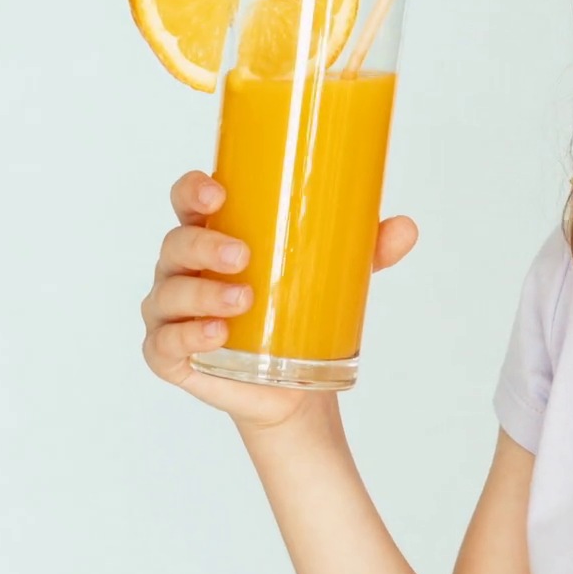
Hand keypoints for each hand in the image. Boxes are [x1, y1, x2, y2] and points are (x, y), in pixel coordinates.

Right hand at [139, 170, 419, 432]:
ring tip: (245, 299)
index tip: (218, 193)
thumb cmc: (299, 309)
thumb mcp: (337, 274)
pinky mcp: (168, 354)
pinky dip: (188, 336)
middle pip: (177, 242)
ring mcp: (170, 311)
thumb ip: (369, 249)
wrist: (293, 383)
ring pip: (171, 292)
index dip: (193, 190)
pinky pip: (165, 342)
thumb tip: (407, 227)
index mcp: (214, 234)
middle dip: (205, 244)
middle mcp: (183, 268)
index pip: (188, 200)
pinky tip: (216, 334)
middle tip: (243, 254)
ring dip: (204, 293)